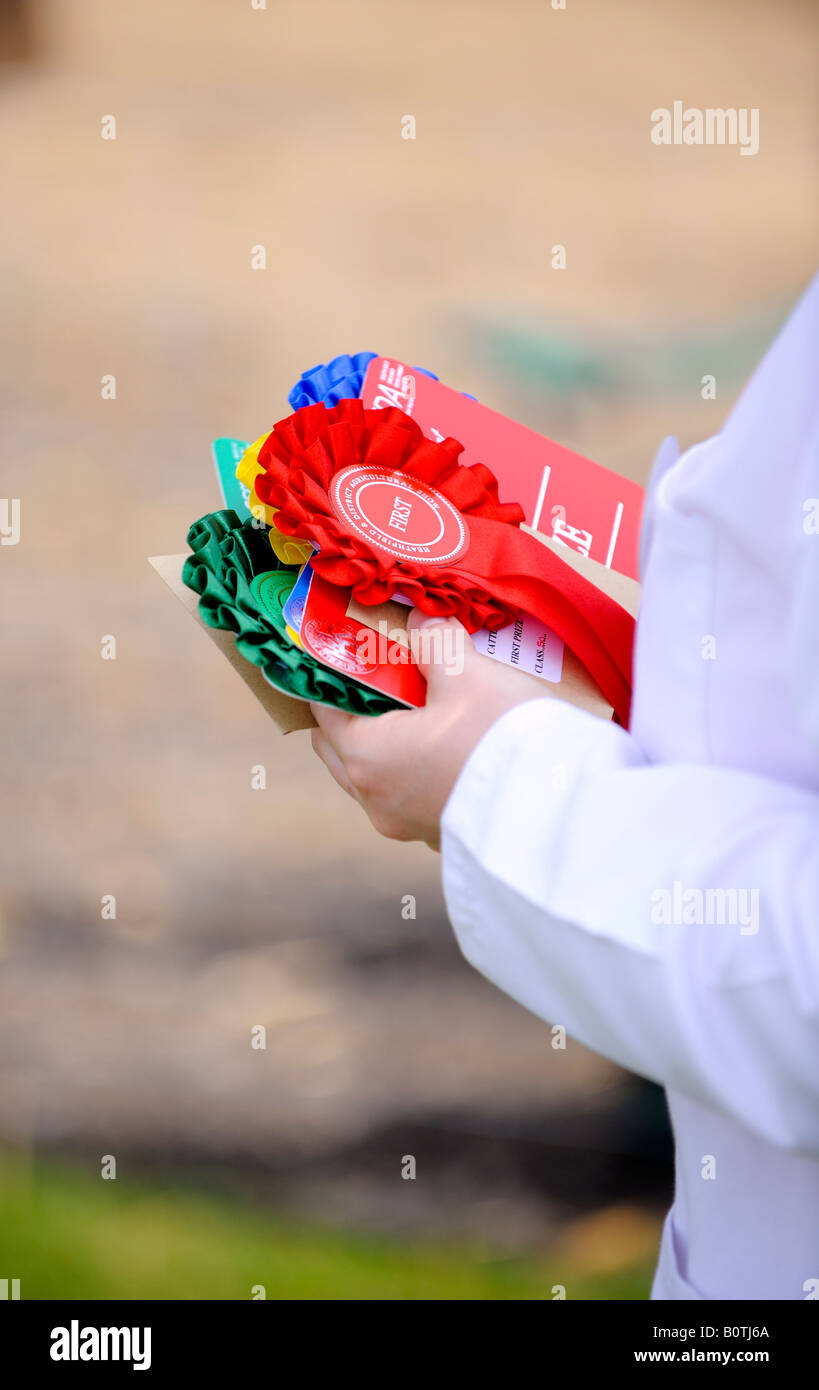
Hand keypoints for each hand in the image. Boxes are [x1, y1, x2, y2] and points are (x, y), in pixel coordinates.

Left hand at [309, 610, 550, 848]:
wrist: (560, 807)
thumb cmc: (501, 737)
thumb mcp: (467, 672)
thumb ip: (436, 642)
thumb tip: (423, 621)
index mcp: (365, 756)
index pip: (324, 711)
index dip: (331, 678)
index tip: (345, 656)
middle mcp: (376, 798)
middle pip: (344, 748)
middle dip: (358, 712)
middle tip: (385, 677)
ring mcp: (408, 825)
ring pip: (379, 776)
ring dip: (391, 743)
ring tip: (424, 708)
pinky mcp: (441, 837)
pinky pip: (414, 797)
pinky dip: (419, 771)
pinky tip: (449, 745)